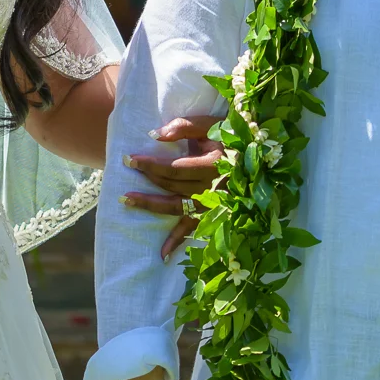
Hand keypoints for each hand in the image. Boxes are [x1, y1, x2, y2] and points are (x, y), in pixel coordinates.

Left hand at [119, 116, 224, 260]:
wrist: (254, 153)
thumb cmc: (229, 135)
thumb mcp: (211, 125)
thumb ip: (185, 127)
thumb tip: (155, 136)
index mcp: (214, 165)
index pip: (175, 168)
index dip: (151, 165)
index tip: (130, 159)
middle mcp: (213, 188)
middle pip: (173, 186)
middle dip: (147, 178)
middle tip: (125, 168)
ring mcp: (213, 204)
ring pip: (176, 207)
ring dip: (151, 206)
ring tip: (127, 201)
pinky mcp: (212, 214)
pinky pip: (193, 228)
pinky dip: (177, 241)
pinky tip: (162, 254)